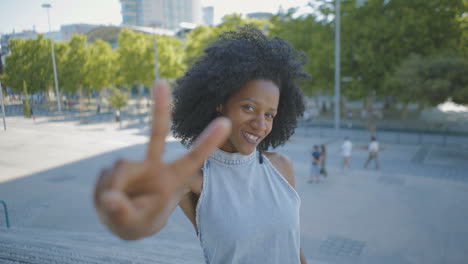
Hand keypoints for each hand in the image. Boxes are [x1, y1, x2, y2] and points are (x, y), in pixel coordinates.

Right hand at [94, 81, 230, 239]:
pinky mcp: (117, 168)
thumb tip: (108, 196)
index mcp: (172, 179)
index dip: (207, 142)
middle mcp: (155, 166)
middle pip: (156, 134)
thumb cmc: (139, 221)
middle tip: (161, 82)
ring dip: (112, 192)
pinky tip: (110, 200)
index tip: (225, 122)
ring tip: (118, 208)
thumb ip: (122, 213)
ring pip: (117, 170)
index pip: (193, 159)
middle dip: (160, 108)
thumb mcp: (133, 226)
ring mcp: (135, 165)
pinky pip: (104, 177)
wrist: (124, 220)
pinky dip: (102, 193)